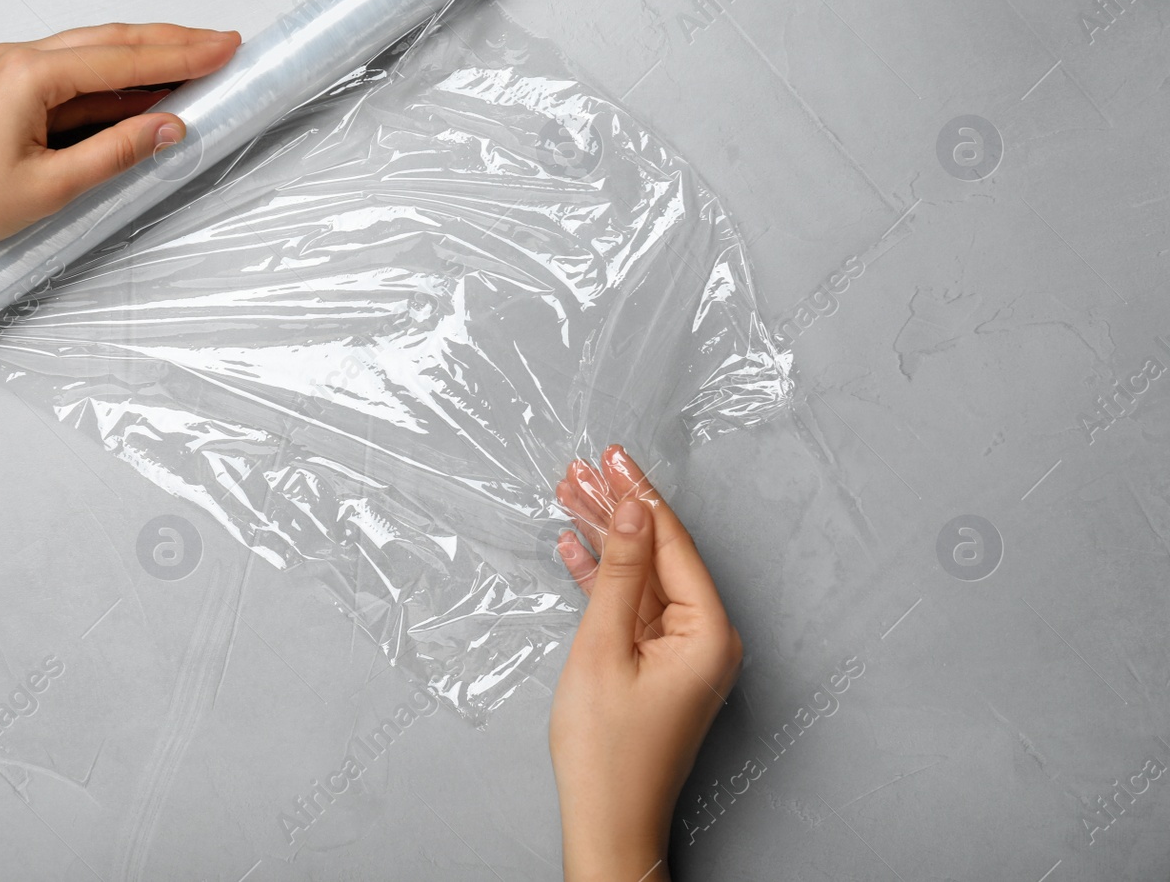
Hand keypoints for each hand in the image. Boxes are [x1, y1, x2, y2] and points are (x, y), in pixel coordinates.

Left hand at [0, 23, 241, 294]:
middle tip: (223, 42)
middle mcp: (19, 58)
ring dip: (144, 54)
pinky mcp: (4, 88)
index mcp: (30, 74)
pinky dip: (112, 76)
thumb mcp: (50, 188)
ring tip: (194, 58)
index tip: (226, 46)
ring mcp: (9, 70)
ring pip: (92, 51)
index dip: (182, 53)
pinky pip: (71, 72)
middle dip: (171, 41)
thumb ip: (115, 152)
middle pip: (111, 40)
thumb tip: (168, 127)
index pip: (124, 59)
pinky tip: (140, 85)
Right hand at [549, 444, 741, 881]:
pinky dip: (603, 578)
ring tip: (569, 493)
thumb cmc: (607, 753)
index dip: (638, 494)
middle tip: (582, 468)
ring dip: (604, 536)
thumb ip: (620, 572)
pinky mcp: (658, 665)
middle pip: (657, 553)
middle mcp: (706, 638)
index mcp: (709, 633)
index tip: (611, 456)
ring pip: (640, 575)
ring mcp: (682, 652)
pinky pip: (632, 607)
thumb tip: (633, 511)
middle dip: (617, 508)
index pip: (670, 543)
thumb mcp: (603, 647)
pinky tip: (576, 547)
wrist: (606, 821)